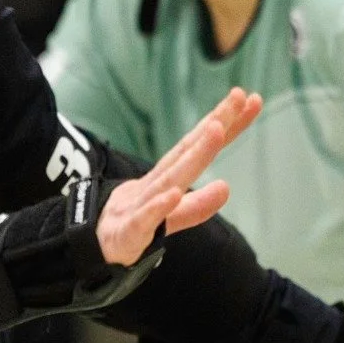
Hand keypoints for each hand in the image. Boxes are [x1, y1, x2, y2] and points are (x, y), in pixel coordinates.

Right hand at [96, 87, 261, 265]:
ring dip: (195, 153)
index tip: (250, 99)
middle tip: (239, 97)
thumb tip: (225, 186)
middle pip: (188, 150)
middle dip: (214, 123)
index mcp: (168, 177)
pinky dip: (159, 206)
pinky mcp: (130, 230)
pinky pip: (146, 217)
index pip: (198, 145)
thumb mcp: (169, 219)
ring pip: (172, 176)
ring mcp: (143, 204)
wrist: (93, 245)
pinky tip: (174, 194)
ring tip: (217, 130)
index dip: (224, 123)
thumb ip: (197, 206)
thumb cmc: (134, 224)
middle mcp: (157, 183)